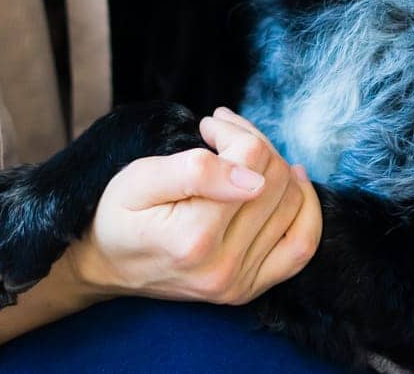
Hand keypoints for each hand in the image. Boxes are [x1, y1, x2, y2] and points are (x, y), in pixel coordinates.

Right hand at [65, 106, 321, 306]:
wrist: (106, 263)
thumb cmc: (119, 214)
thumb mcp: (141, 178)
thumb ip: (196, 171)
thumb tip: (253, 175)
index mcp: (194, 237)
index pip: (251, 160)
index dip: (234, 131)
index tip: (209, 126)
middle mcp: (223, 267)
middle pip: (275, 179)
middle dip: (255, 142)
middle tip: (225, 132)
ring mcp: (239, 282)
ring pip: (293, 203)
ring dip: (276, 167)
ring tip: (246, 153)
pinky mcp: (249, 288)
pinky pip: (301, 246)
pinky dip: (306, 210)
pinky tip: (293, 183)